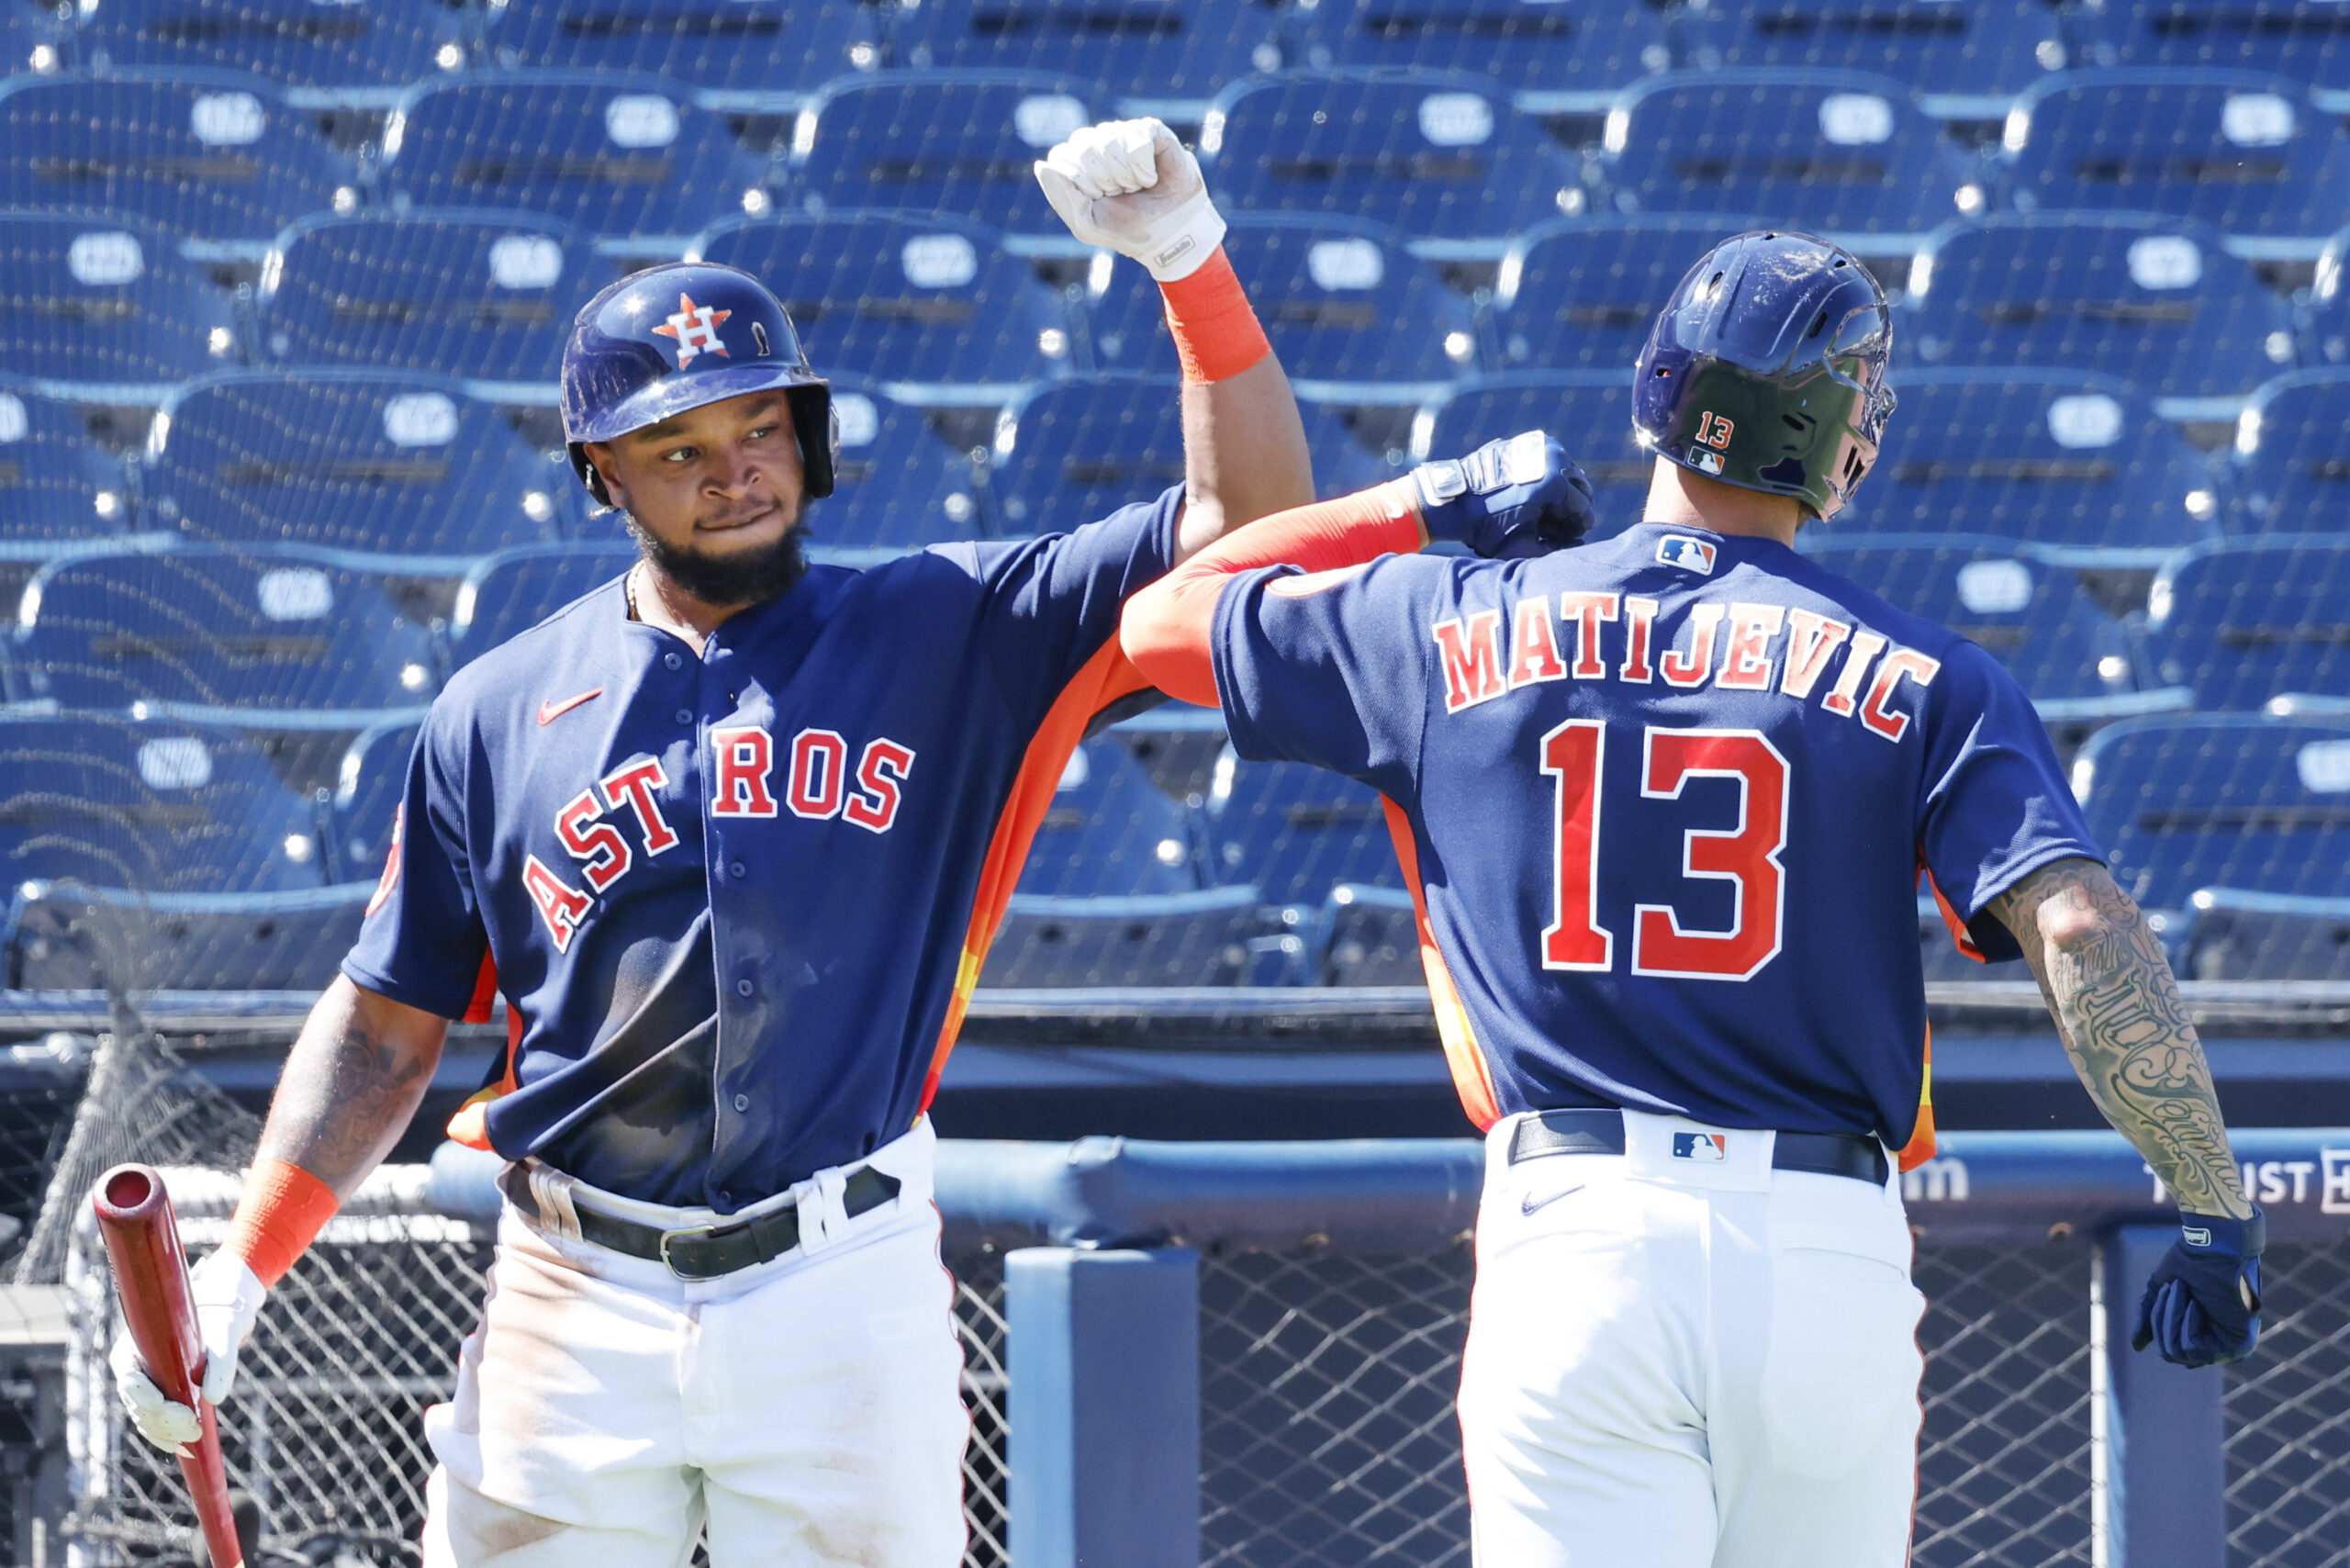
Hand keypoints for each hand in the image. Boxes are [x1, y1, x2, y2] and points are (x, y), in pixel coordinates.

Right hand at [109, 1249, 267, 1453]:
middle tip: (195, 1430)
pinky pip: (156, 1424)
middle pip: (138, 1407)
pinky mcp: (158, 1399)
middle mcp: (132, 1371)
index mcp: (133, 1349)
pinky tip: (186, 1447)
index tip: (180, 1410)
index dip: (150, 1402)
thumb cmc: (216, 1320)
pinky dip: (169, 1436)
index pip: (130, 1382)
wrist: (219, 1317)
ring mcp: (143, 1387)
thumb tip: (214, 1399)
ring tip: (195, 1438)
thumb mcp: (224, 1333)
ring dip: (167, 1434)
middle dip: (164, 1422)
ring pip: (146, 1420)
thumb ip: (221, 1363)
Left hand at [1034, 117, 1226, 281]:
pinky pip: (1135, 137)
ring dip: (1125, 175)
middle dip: (1103, 180)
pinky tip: (1151, 177)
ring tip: (1137, 186)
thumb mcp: (1086, 224)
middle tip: (1121, 194)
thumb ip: (1061, 197)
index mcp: (1077, 162)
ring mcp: (1123, 133)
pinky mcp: (1150, 130)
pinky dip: (1143, 165)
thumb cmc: (1127, 229)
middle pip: (1083, 147)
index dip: (1081, 184)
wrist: (1170, 235)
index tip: (1099, 200)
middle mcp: (1097, 143)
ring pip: (1108, 141)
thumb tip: (1042, 164)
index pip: (1061, 157)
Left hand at [1411, 431, 1596, 558]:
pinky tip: (1536, 497)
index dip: (1578, 527)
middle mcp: (1553, 456)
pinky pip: (1551, 461)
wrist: (1453, 500)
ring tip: (1546, 514)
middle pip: (1580, 487)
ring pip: (1568, 472)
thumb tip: (1579, 546)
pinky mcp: (1530, 440)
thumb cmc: (1485, 527)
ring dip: (1563, 493)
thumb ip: (1555, 551)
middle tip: (1560, 527)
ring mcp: (1542, 444)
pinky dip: (1549, 478)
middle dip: (1573, 509)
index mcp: (1554, 481)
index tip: (1571, 538)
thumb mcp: (1519, 548)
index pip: (1582, 507)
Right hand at [2132, 1207, 2262, 1367]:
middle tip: (2173, 1288)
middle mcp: (2219, 1346)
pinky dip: (2185, 1322)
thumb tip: (2138, 1347)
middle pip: (2173, 1355)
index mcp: (2205, 1335)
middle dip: (2162, 1318)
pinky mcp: (2238, 1344)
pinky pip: (2194, 1347)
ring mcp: (2231, 1348)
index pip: (2171, 1351)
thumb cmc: (2191, 1263)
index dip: (2160, 1322)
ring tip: (2183, 1291)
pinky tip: (2195, 1303)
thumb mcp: (2161, 1292)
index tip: (2168, 1289)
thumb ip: (2150, 1319)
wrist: (2214, 1246)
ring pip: (2181, 1353)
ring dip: (2172, 1317)